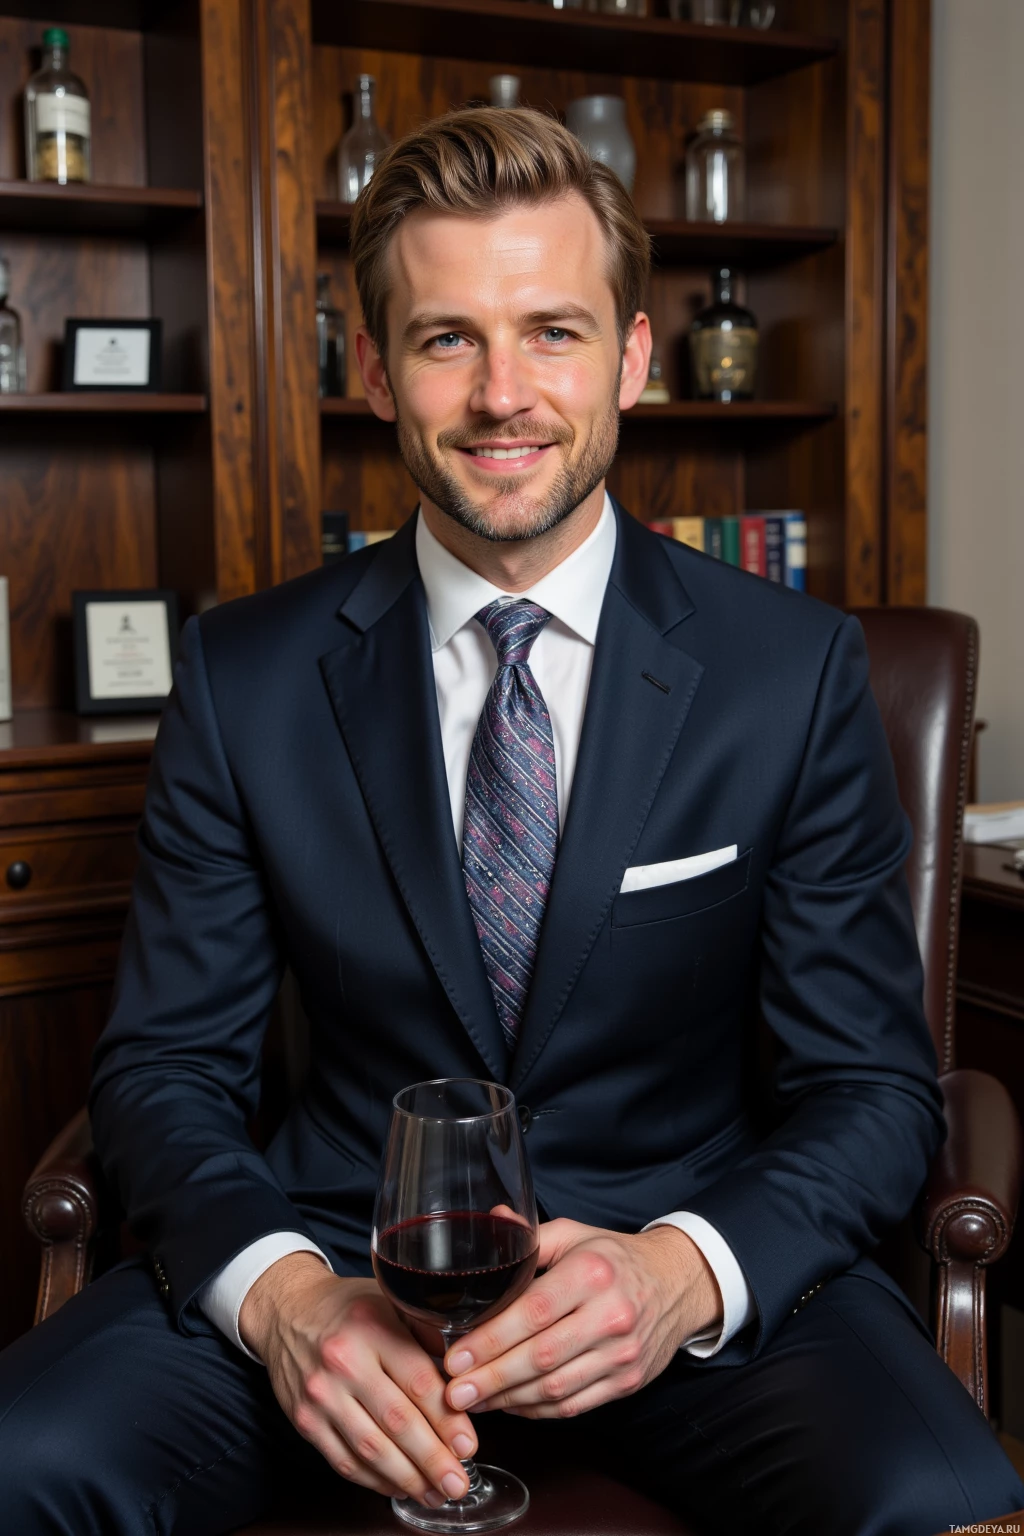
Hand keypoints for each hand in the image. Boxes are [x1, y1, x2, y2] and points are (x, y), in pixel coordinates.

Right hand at [240, 1253, 477, 1506]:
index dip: (447, 1419)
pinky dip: (374, 1480)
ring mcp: (320, 1395)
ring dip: (407, 1478)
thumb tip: (466, 1377)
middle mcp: (343, 1361)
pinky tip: (399, 1487)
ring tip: (435, 1493)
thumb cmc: (349, 1309)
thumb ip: (427, 1336)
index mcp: (372, 1327)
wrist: (287, 1312)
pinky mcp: (304, 1420)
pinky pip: (343, 1460)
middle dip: (433, 1459)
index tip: (468, 1445)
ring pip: (370, 1448)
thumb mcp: (391, 1303)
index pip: (418, 1382)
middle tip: (459, 1482)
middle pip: (396, 1421)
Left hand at [442, 1219, 721, 1419]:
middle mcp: (610, 1315)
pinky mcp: (627, 1382)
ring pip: (556, 1388)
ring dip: (509, 1400)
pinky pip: (574, 1405)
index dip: (491, 1340)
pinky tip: (510, 1404)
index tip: (455, 1356)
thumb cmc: (615, 1258)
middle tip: (454, 1391)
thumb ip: (531, 1235)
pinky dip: (537, 1410)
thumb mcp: (575, 1234)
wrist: (675, 1284)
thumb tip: (490, 1220)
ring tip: (474, 1401)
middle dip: (491, 1378)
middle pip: (541, 1357)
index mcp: (591, 1273)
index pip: (533, 1312)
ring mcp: (622, 1354)